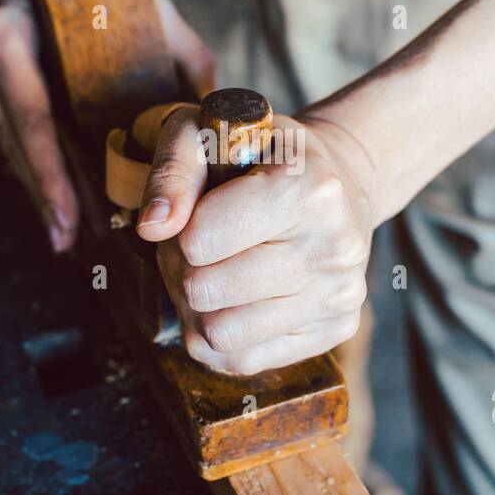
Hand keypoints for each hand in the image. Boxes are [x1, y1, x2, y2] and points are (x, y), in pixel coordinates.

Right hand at [0, 0, 215, 251]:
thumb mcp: (149, 6)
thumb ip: (185, 59)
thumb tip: (219, 119)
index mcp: (4, 31)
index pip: (31, 122)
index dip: (50, 179)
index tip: (68, 223)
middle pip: (14, 141)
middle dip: (46, 194)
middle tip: (73, 241)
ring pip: (5, 140)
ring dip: (36, 183)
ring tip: (66, 230)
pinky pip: (2, 124)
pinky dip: (29, 157)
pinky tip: (53, 191)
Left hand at [135, 111, 377, 374]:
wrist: (340, 182)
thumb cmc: (266, 154)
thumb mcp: (209, 132)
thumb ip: (173, 170)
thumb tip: (153, 227)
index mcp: (308, 188)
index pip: (200, 241)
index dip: (182, 229)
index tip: (200, 211)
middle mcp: (334, 246)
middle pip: (205, 291)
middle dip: (185, 269)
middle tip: (199, 245)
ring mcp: (339, 293)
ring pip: (222, 334)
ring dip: (199, 308)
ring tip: (216, 271)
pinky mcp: (336, 329)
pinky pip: (244, 361)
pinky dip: (221, 337)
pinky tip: (233, 301)